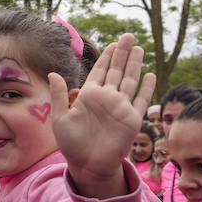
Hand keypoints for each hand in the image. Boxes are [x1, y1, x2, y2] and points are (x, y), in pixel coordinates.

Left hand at [51, 33, 154, 197]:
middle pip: (116, 70)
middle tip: (128, 35)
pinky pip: (141, 100)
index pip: (100, 71)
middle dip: (122, 53)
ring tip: (138, 48)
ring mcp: (120, 107)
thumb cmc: (71, 144)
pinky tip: (150, 74)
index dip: (107, 56)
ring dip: (134, 65)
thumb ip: (59, 96)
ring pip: (129, 80)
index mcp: (89, 96)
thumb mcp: (59, 118)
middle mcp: (106, 98)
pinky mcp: (131, 119)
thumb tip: (52, 73)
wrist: (88, 165)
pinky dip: (146, 88)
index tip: (113, 43)